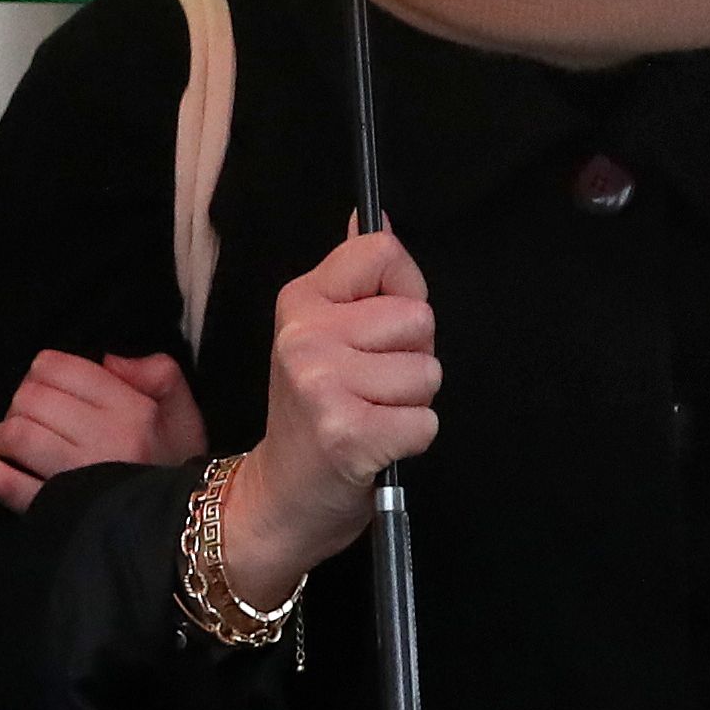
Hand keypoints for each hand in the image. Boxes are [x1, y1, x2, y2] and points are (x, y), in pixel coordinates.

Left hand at [0, 351, 207, 511]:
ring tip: (13, 440)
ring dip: (4, 429)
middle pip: (32, 396)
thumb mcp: (184, 410)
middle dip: (25, 400)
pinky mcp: (48, 512)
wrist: (183, 536)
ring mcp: (72, 480)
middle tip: (39, 419)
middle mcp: (103, 442)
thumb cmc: (177, 467)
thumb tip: (106, 359)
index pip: (61, 368)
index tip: (56, 392)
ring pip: (15, 432)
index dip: (48, 373)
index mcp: (134, 412)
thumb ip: (155, 370)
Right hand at [218, 227, 438, 608]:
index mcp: (301, 300)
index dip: (403, 291)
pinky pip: (425, 422)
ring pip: (427, 372)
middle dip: (412, 356)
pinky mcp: (347, 433)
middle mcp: (305, 335)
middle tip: (372, 384)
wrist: (282, 495)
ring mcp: (322, 384)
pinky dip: (412, 439)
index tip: (379, 327)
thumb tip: (377, 214)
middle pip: (418, 317)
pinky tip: (376, 444)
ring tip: (371, 413)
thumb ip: (356, 277)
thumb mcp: (322, 332)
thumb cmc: (314, 413)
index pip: (383, 251)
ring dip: (412, 402)